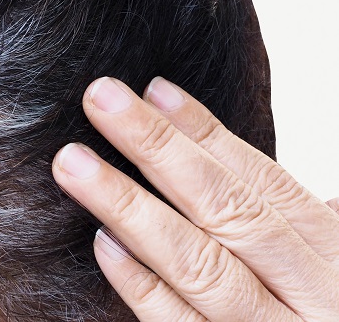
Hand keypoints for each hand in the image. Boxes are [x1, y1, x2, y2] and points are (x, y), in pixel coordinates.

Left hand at [52, 76, 338, 320]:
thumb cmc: (326, 308)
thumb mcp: (330, 264)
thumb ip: (295, 221)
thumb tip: (219, 149)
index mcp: (337, 258)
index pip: (264, 183)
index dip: (207, 133)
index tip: (152, 88)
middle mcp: (317, 298)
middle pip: (227, 212)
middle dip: (157, 149)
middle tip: (99, 98)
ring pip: (200, 267)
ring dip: (130, 208)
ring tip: (74, 162)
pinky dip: (144, 289)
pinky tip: (103, 245)